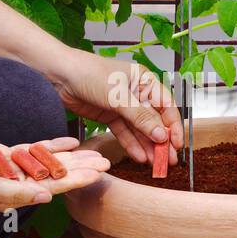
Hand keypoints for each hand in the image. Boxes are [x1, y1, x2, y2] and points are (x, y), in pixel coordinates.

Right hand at [0, 132, 108, 211]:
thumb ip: (13, 193)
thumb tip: (45, 197)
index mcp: (13, 195)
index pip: (52, 188)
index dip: (76, 181)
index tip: (98, 174)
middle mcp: (15, 185)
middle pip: (56, 176)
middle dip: (81, 169)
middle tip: (107, 162)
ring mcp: (10, 170)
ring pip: (48, 163)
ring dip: (71, 158)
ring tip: (94, 152)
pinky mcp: (3, 156)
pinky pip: (33, 151)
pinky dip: (51, 146)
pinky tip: (70, 141)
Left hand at [50, 51, 183, 164]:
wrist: (59, 75)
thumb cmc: (89, 74)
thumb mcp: (119, 96)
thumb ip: (141, 117)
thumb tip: (161, 135)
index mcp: (145, 81)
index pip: (166, 106)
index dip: (173, 126)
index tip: (177, 144)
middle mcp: (137, 93)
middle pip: (154, 121)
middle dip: (162, 141)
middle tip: (168, 160)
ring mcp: (123, 106)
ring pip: (139, 130)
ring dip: (148, 146)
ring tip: (155, 164)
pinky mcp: (110, 116)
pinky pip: (124, 133)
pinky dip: (131, 144)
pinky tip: (139, 157)